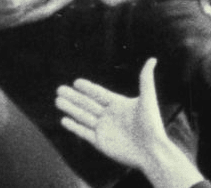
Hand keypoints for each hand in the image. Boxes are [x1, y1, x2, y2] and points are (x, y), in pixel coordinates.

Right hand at [57, 59, 204, 187]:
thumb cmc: (152, 124)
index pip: (99, 94)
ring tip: (57, 101)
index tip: (76, 82)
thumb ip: (145, 79)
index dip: (88, 88)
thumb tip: (152, 59)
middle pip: (87, 104)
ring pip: (83, 116)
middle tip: (59, 89)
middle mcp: (109, 116)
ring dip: (70, 109)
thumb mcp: (147, 98)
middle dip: (73, 97)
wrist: (151, 151)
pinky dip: (73, 126)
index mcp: (119, 105)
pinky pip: (83, 133)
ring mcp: (103, 129)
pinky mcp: (100, 143)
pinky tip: (63, 120)